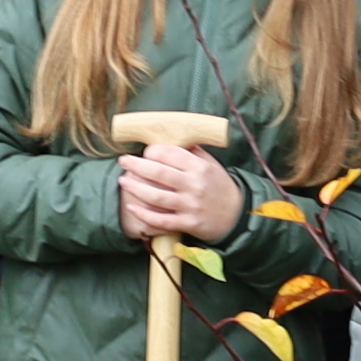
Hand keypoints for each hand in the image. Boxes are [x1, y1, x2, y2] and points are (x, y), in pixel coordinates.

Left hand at [113, 144, 244, 243]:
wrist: (237, 215)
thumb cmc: (219, 185)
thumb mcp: (211, 164)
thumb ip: (192, 151)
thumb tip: (170, 137)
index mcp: (199, 167)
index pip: (170, 154)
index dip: (153, 151)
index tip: (145, 152)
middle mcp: (194, 185)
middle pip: (159, 174)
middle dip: (137, 166)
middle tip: (123, 161)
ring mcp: (190, 206)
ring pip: (156, 197)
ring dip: (136, 188)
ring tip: (123, 181)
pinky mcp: (188, 223)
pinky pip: (161, 220)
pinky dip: (144, 214)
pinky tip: (131, 207)